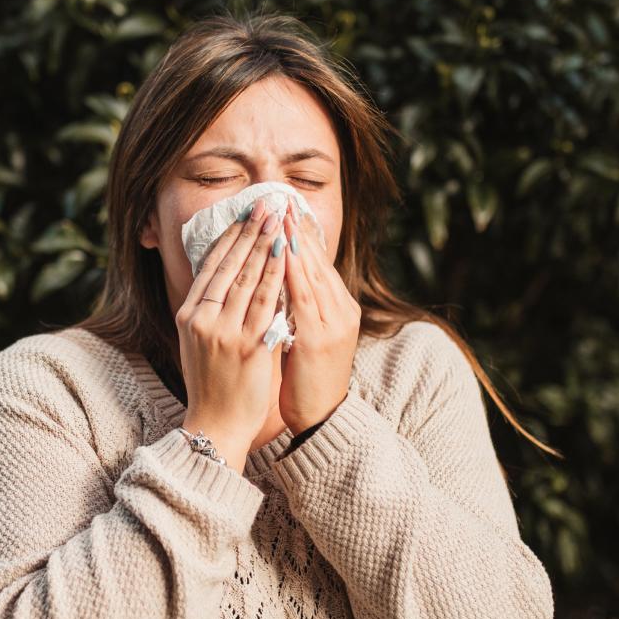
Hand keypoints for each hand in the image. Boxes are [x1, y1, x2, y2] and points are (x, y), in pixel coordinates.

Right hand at [174, 197, 289, 468]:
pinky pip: (266, 303)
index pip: (210, 266)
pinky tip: (287, 256)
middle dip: (250, 231)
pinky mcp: (247, 345)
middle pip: (229, 265)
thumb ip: (212, 311)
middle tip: (267, 203)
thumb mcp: (200, 342)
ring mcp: (224, 331)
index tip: (244, 213)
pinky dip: (277, 276)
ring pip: (248, 278)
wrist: (216, 424)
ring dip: (266, 244)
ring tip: (279, 219)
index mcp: (189, 315)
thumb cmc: (213, 384)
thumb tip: (228, 278)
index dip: (230, 236)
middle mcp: (203, 319)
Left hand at [278, 203, 360, 434]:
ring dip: (295, 242)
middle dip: (298, 230)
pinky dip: (294, 272)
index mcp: (338, 309)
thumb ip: (297, 308)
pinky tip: (282, 252)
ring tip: (281, 215)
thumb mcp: (305, 336)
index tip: (285, 209)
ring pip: (313, 273)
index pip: (319, 263)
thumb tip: (276, 280)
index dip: (302, 235)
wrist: (321, 419)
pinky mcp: (320, 338)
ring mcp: (333, 323)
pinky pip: (305, 297)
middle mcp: (341, 310)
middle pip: (318, 261)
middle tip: (280, 199)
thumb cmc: (308, 380)